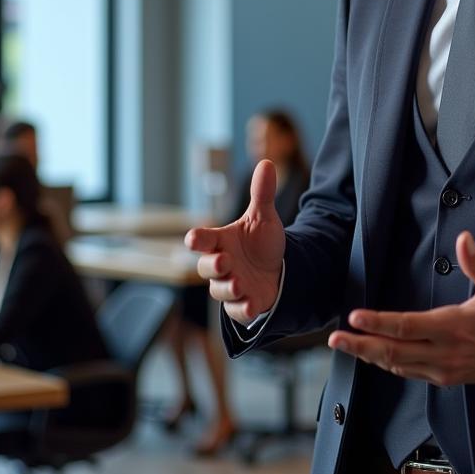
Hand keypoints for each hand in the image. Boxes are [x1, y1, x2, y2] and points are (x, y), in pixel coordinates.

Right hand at [185, 159, 285, 324]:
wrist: (281, 269)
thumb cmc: (262, 243)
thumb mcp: (264, 218)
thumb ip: (262, 193)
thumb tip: (266, 162)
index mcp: (221, 241)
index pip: (201, 239)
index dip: (196, 239)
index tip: (193, 238)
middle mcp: (221, 264)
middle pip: (205, 267)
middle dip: (212, 265)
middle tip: (224, 260)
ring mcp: (230, 285)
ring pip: (218, 290)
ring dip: (227, 288)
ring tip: (240, 284)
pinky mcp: (242, 304)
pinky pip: (236, 311)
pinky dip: (242, 309)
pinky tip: (251, 305)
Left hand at [328, 231, 474, 384]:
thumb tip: (464, 240)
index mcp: (454, 327)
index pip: (408, 327)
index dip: (379, 323)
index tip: (355, 316)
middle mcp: (445, 352)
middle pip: (393, 352)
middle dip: (361, 345)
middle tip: (334, 339)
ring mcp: (444, 368)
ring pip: (398, 365)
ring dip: (369, 356)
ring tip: (346, 346)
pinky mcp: (446, 377)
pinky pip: (409, 373)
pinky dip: (388, 364)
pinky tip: (374, 356)